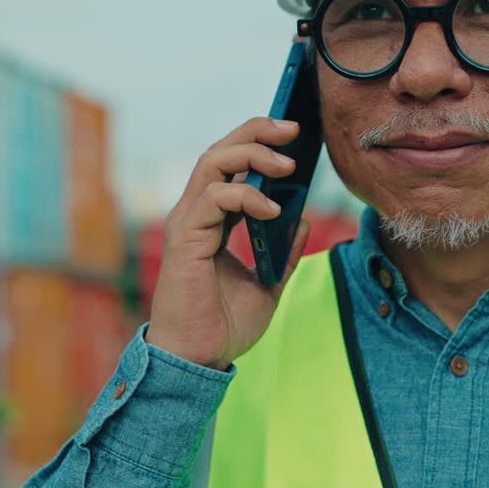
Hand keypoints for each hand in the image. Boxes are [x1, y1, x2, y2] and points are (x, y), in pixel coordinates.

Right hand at [145, 117, 312, 370]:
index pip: (230, 164)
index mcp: (211, 219)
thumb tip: (303, 219)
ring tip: (288, 165)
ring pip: (214, 162)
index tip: (292, 134)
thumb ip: (283, 251)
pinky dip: (246, 195)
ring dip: (254, 155)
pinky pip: (214, 197)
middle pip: (220, 151)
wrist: (198, 359)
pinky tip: (273, 209)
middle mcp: (195, 212)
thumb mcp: (267, 283)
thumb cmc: (223, 325)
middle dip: (256, 132)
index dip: (258, 142)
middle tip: (292, 128)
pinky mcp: (186, 236)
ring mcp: (188, 221)